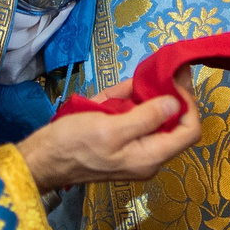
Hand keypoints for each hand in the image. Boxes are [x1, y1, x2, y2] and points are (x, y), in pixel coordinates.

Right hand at [15, 77, 200, 189]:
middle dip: (166, 95)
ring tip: (133, 81)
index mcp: (150, 157)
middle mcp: (148, 156)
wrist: (40, 160)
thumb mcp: (110, 128)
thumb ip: (146, 117)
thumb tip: (176, 103)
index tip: (178, 79)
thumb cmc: (73, 145)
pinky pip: (132, 119)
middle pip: (172, 123)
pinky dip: (127, 103)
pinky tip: (116, 93)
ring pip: (151, 118)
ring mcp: (133, 150)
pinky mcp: (119, 142)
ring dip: (143, 97)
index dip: (189, 104)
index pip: (189, 131)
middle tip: (160, 70)